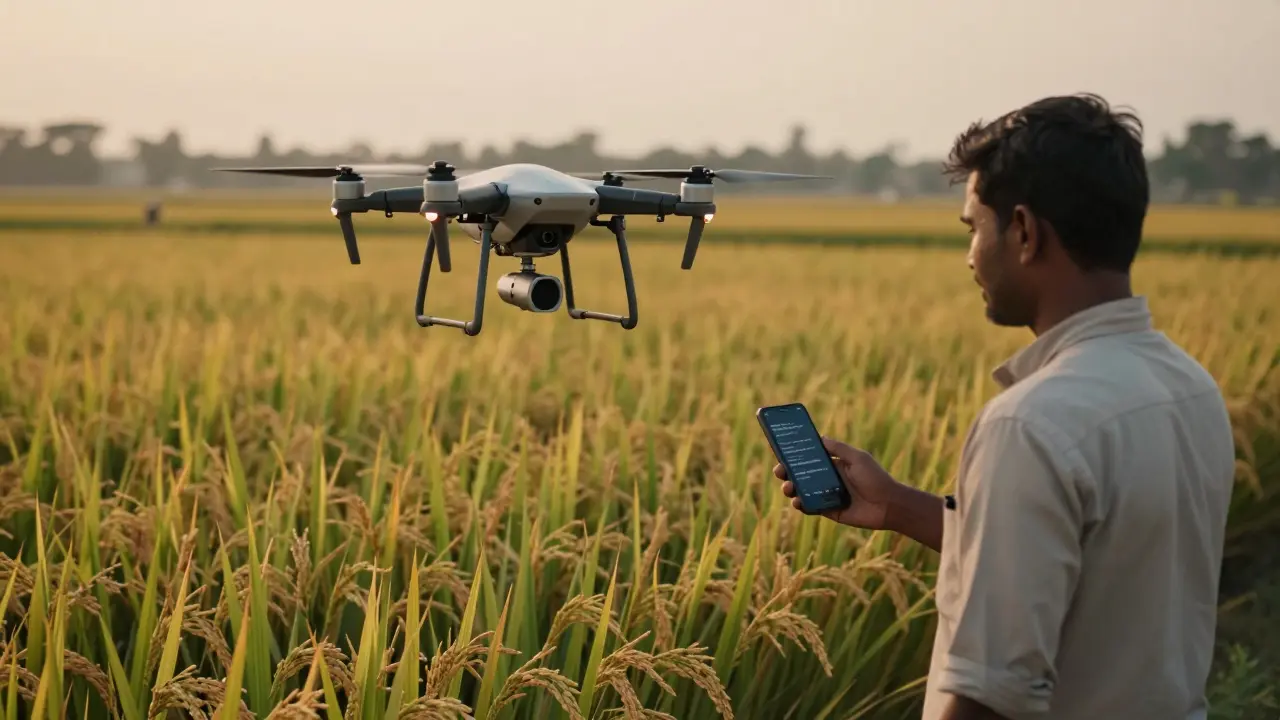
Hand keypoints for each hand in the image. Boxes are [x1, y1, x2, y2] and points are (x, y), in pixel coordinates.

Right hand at [775, 436, 901, 529]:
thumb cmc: (876, 478)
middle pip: (800, 475)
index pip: (809, 458)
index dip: (794, 455)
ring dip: (790, 488)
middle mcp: (827, 479)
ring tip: (788, 488)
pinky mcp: (828, 511)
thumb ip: (839, 449)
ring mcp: (826, 495)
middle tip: (779, 471)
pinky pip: (810, 507)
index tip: (780, 450)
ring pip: (801, 491)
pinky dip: (801, 505)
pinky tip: (798, 502)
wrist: (889, 505)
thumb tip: (820, 437)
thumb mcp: (858, 458)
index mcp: (833, 465)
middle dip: (786, 472)